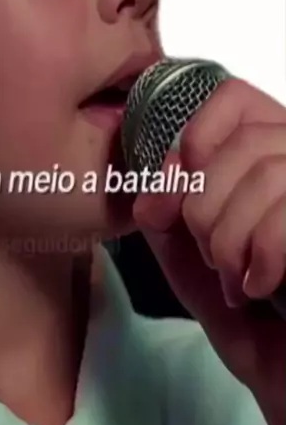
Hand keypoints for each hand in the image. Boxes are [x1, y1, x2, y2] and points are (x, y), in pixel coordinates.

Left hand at [133, 78, 285, 424]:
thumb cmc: (254, 325)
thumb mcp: (194, 262)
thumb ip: (170, 216)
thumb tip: (151, 189)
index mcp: (273, 161)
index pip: (233, 99)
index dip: (194, 138)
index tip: (174, 195)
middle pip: (246, 140)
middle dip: (206, 205)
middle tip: (212, 257)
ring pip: (268, 173)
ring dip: (232, 236)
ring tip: (236, 279)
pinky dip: (264, 254)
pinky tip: (262, 287)